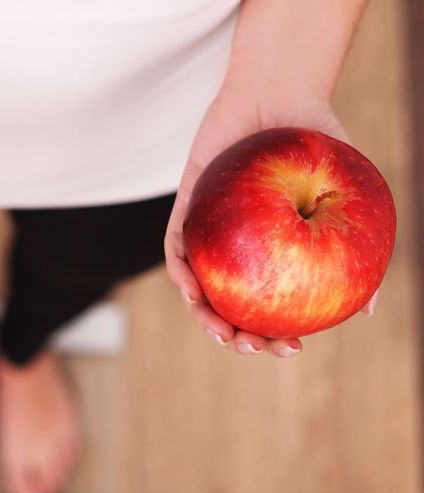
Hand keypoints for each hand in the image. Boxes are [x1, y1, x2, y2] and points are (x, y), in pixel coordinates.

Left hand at [164, 82, 375, 357]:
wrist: (280, 92)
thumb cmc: (317, 142)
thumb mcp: (346, 194)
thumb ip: (354, 245)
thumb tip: (369, 309)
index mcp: (273, 252)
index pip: (269, 305)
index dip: (275, 334)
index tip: (290, 348)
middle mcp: (239, 248)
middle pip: (229, 304)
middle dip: (236, 336)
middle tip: (253, 347)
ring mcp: (210, 231)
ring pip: (198, 285)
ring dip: (204, 314)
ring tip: (222, 332)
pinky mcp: (186, 208)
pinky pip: (176, 245)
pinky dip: (180, 270)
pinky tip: (192, 287)